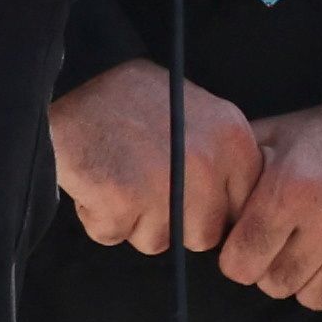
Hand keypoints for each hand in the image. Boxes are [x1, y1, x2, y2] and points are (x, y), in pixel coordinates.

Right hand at [51, 56, 259, 262]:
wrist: (76, 80)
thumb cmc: (135, 99)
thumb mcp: (200, 114)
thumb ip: (222, 160)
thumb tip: (231, 213)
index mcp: (234, 141)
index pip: (244, 208)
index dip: (214, 209)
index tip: (191, 198)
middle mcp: (207, 165)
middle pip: (204, 235)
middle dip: (174, 222)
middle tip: (146, 187)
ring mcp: (165, 186)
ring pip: (157, 241)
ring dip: (133, 221)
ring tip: (120, 176)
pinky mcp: (121, 202)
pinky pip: (112, 235)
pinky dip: (98, 217)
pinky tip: (97, 180)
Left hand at [221, 97, 321, 310]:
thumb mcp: (275, 137)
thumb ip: (235, 171)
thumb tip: (197, 204)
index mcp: (293, 188)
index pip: (242, 264)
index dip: (238, 258)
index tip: (247, 246)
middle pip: (277, 285)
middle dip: (272, 269)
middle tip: (283, 245)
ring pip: (316, 297)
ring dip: (309, 279)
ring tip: (315, 249)